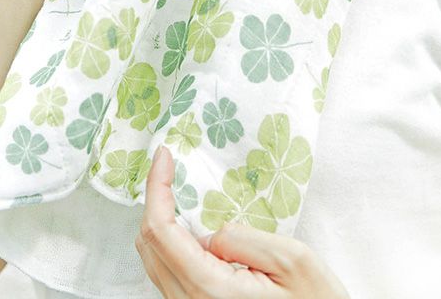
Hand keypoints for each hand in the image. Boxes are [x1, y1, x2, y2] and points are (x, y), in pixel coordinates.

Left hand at [135, 145, 349, 298]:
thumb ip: (242, 237)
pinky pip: (166, 271)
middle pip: (148, 243)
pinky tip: (184, 223)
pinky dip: (167, 239)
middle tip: (167, 167)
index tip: (164, 156)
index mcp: (210, 289)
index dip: (156, 186)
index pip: (160, 229)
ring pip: (153, 258)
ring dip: (159, 218)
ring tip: (172, 188)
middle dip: (154, 197)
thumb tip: (209, 232)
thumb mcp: (291, 260)